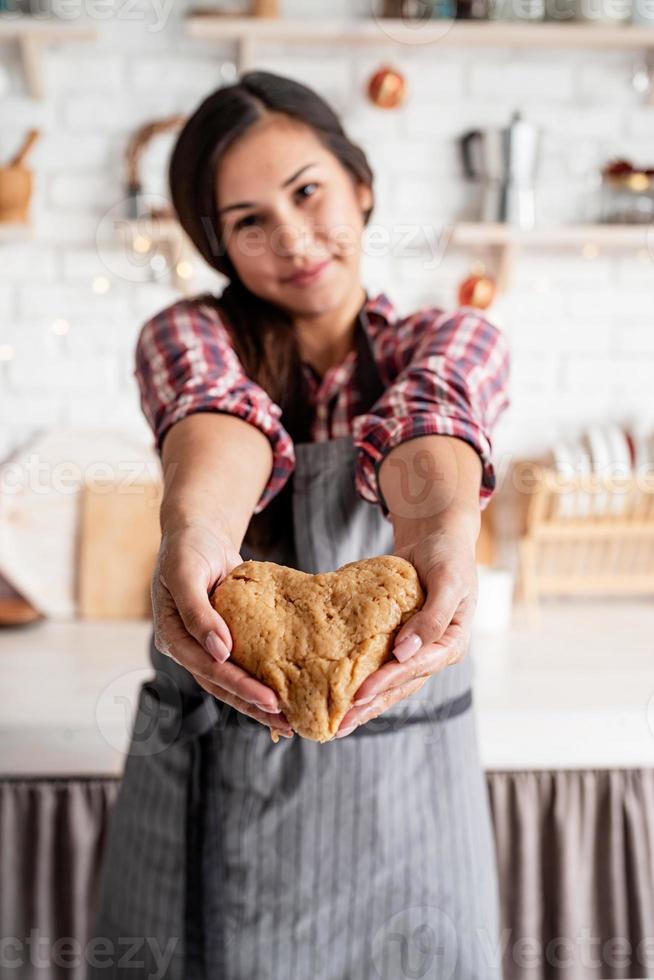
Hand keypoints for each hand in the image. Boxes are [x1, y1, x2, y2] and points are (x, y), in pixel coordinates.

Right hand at [152, 520, 293, 738]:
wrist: (198, 533)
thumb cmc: (189, 549)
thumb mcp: (187, 574)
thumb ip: (199, 612)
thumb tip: (220, 650)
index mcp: (172, 636)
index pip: (207, 669)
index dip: (238, 685)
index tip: (269, 699)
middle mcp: (187, 647)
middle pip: (220, 684)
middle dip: (252, 704)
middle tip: (286, 722)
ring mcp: (204, 645)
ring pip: (231, 681)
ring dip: (257, 701)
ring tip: (288, 722)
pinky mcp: (224, 638)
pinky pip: (242, 663)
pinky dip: (260, 678)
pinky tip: (285, 692)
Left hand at [334, 521, 477, 737]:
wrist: (436, 538)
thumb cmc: (447, 555)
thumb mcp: (449, 581)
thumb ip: (432, 617)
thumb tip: (405, 652)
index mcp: (451, 643)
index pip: (417, 668)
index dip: (389, 681)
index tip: (360, 693)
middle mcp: (433, 653)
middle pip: (400, 685)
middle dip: (371, 705)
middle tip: (340, 724)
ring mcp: (415, 650)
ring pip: (389, 683)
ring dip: (364, 703)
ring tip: (337, 724)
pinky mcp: (397, 641)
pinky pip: (378, 663)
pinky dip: (361, 678)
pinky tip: (339, 694)